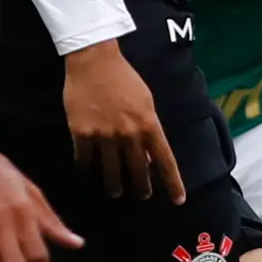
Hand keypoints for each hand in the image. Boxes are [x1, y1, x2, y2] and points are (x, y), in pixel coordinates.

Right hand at [63, 39, 184, 203]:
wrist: (94, 61)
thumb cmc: (123, 79)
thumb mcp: (146, 102)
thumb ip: (150, 128)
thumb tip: (151, 155)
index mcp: (149, 125)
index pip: (165, 161)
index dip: (173, 183)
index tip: (179, 200)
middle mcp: (129, 134)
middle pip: (138, 172)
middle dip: (142, 188)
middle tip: (142, 196)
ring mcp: (104, 136)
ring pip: (111, 173)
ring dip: (115, 186)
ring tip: (115, 192)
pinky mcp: (82, 134)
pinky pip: (85, 161)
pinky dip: (86, 171)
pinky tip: (87, 174)